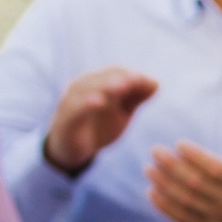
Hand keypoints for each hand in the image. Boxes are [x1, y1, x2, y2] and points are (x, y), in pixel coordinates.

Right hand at [43, 68, 158, 175]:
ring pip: (87, 89)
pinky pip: (75, 108)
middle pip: (103, 77)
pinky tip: (99, 102)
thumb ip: (136, 98)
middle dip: (121, 77)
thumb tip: (157, 83)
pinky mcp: (65, 117)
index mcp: (98, 82)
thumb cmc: (100, 125)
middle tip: (136, 79)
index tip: (151, 82)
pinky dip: (86, 103)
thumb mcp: (122, 111)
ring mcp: (71, 100)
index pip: (116, 73)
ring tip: (121, 87)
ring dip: (105, 86)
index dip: (133, 76)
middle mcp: (83, 86)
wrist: (73, 148)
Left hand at [147, 117, 221, 221]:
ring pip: (184, 200)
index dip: (194, 156)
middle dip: (171, 166)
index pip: (214, 168)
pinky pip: (181, 218)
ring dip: (163, 184)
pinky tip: (152, 192)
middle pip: (195, 183)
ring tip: (149, 169)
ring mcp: (217, 218)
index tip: (179, 144)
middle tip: (155, 151)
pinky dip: (164, 206)